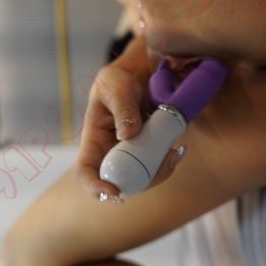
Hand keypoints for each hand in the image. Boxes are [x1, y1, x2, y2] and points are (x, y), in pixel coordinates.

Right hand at [74, 63, 186, 202]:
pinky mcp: (150, 150)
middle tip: (162, 166)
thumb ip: (123, 108)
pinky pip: (158, 165)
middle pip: (120, 182)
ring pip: (143, 178)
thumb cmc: (119, 80)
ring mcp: (132, 154)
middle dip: (141, 183)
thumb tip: (128, 135)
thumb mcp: (116, 88)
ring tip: (174, 152)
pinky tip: (180, 149)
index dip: (95, 186)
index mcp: (94, 140)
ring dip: (160, 172)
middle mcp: (111, 152)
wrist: (139, 74)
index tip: (114, 192)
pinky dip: (169, 161)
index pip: (86, 170)